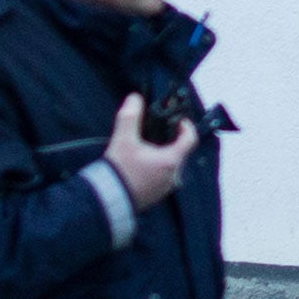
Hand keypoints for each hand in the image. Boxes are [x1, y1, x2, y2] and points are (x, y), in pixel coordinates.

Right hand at [103, 93, 198, 210]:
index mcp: (171, 160)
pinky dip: (158, 167)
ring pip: (172, 165)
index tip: (178, 120)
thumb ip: (130, 117)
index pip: (191, 139)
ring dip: (164, 155)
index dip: (186, 126)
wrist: (107, 199)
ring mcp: (167, 187)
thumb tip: (135, 98)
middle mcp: (174, 175)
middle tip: (158, 132)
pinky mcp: (158, 195)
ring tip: (147, 148)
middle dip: (172, 140)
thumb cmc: (118, 170)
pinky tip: (141, 164)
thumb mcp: (123, 140)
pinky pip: (164, 176)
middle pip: (181, 152)